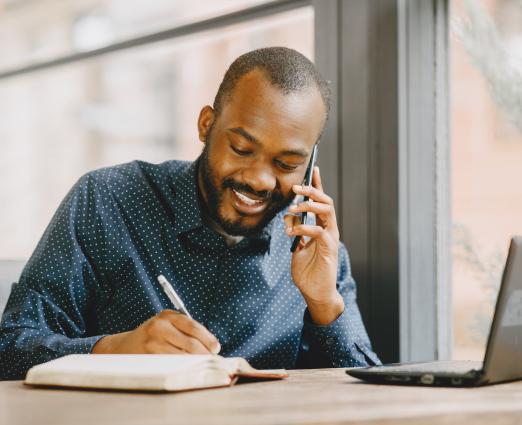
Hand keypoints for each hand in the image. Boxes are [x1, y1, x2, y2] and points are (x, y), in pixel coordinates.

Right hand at [91, 309, 220, 354]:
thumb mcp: (167, 325)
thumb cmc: (154, 336)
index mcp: (167, 315)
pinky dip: (184, 367)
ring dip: (196, 362)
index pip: (193, 326)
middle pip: (190, 343)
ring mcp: (153, 342)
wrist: (124, 346)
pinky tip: (187, 368)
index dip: (208, 339)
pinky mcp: (149, 357)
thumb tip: (211, 346)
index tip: (216, 348)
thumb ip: (186, 330)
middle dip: (204, 353)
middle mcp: (159, 326)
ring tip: (201, 364)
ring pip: (183, 356)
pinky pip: (173, 364)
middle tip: (212, 360)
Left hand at [284, 166, 343, 324]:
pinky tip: (293, 231)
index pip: (321, 201)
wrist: (315, 293)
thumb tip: (287, 218)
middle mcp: (329, 229)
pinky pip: (319, 231)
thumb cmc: (308, 271)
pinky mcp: (329, 249)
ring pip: (327, 211)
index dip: (318, 184)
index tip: (313, 168)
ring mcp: (331, 238)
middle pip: (326, 201)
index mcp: (322, 227)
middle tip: (295, 188)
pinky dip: (305, 227)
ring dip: (309, 205)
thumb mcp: (296, 247)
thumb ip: (294, 231)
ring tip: (292, 209)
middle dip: (311, 190)